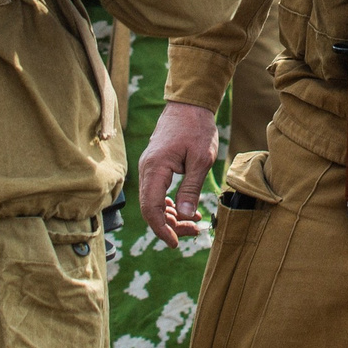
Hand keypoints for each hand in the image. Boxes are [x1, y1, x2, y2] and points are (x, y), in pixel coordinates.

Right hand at [137, 102, 221, 247]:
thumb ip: (190, 189)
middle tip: (195, 230)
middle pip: (150, 208)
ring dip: (171, 216)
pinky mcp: (155, 167)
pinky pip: (156, 192)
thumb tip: (183, 216)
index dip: (162, 229)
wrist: (189, 105)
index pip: (151, 208)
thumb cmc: (197, 129)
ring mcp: (149, 168)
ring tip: (194, 221)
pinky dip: (169, 204)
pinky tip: (185, 209)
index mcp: (155, 169)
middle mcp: (146, 170)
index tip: (177, 242)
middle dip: (171, 225)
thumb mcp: (200, 160)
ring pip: (153, 202)